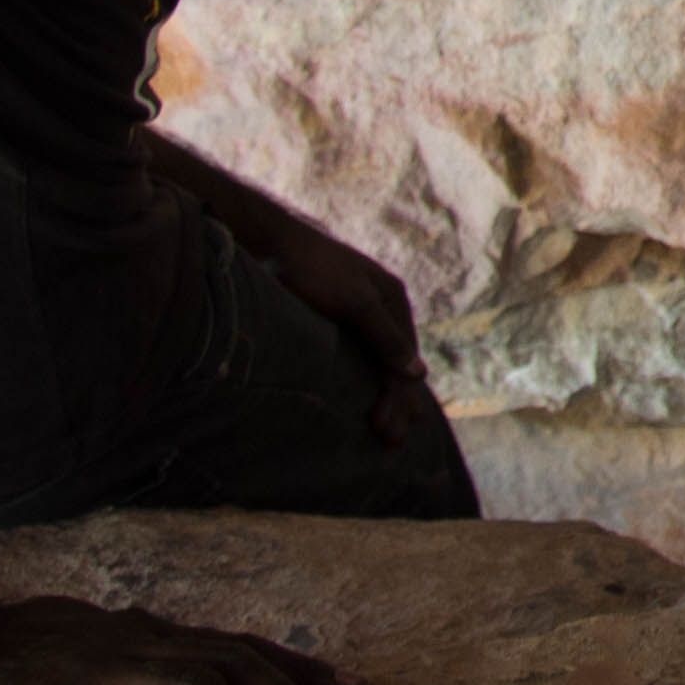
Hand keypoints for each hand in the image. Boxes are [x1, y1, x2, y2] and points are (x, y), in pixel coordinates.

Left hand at [243, 212, 439, 439]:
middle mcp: (381, 308)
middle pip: (394, 365)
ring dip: (382, 397)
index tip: (388, 431)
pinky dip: (363, 381)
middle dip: (396, 403)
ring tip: (381, 430)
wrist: (267, 242)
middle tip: (389, 441)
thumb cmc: (311, 268)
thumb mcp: (354, 300)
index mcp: (393, 300)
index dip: (400, 397)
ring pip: (377, 363)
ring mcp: (358, 314)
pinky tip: (360, 398)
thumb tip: (418, 373)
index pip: (404, 361)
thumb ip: (385, 335)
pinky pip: (357, 357)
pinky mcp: (334, 320)